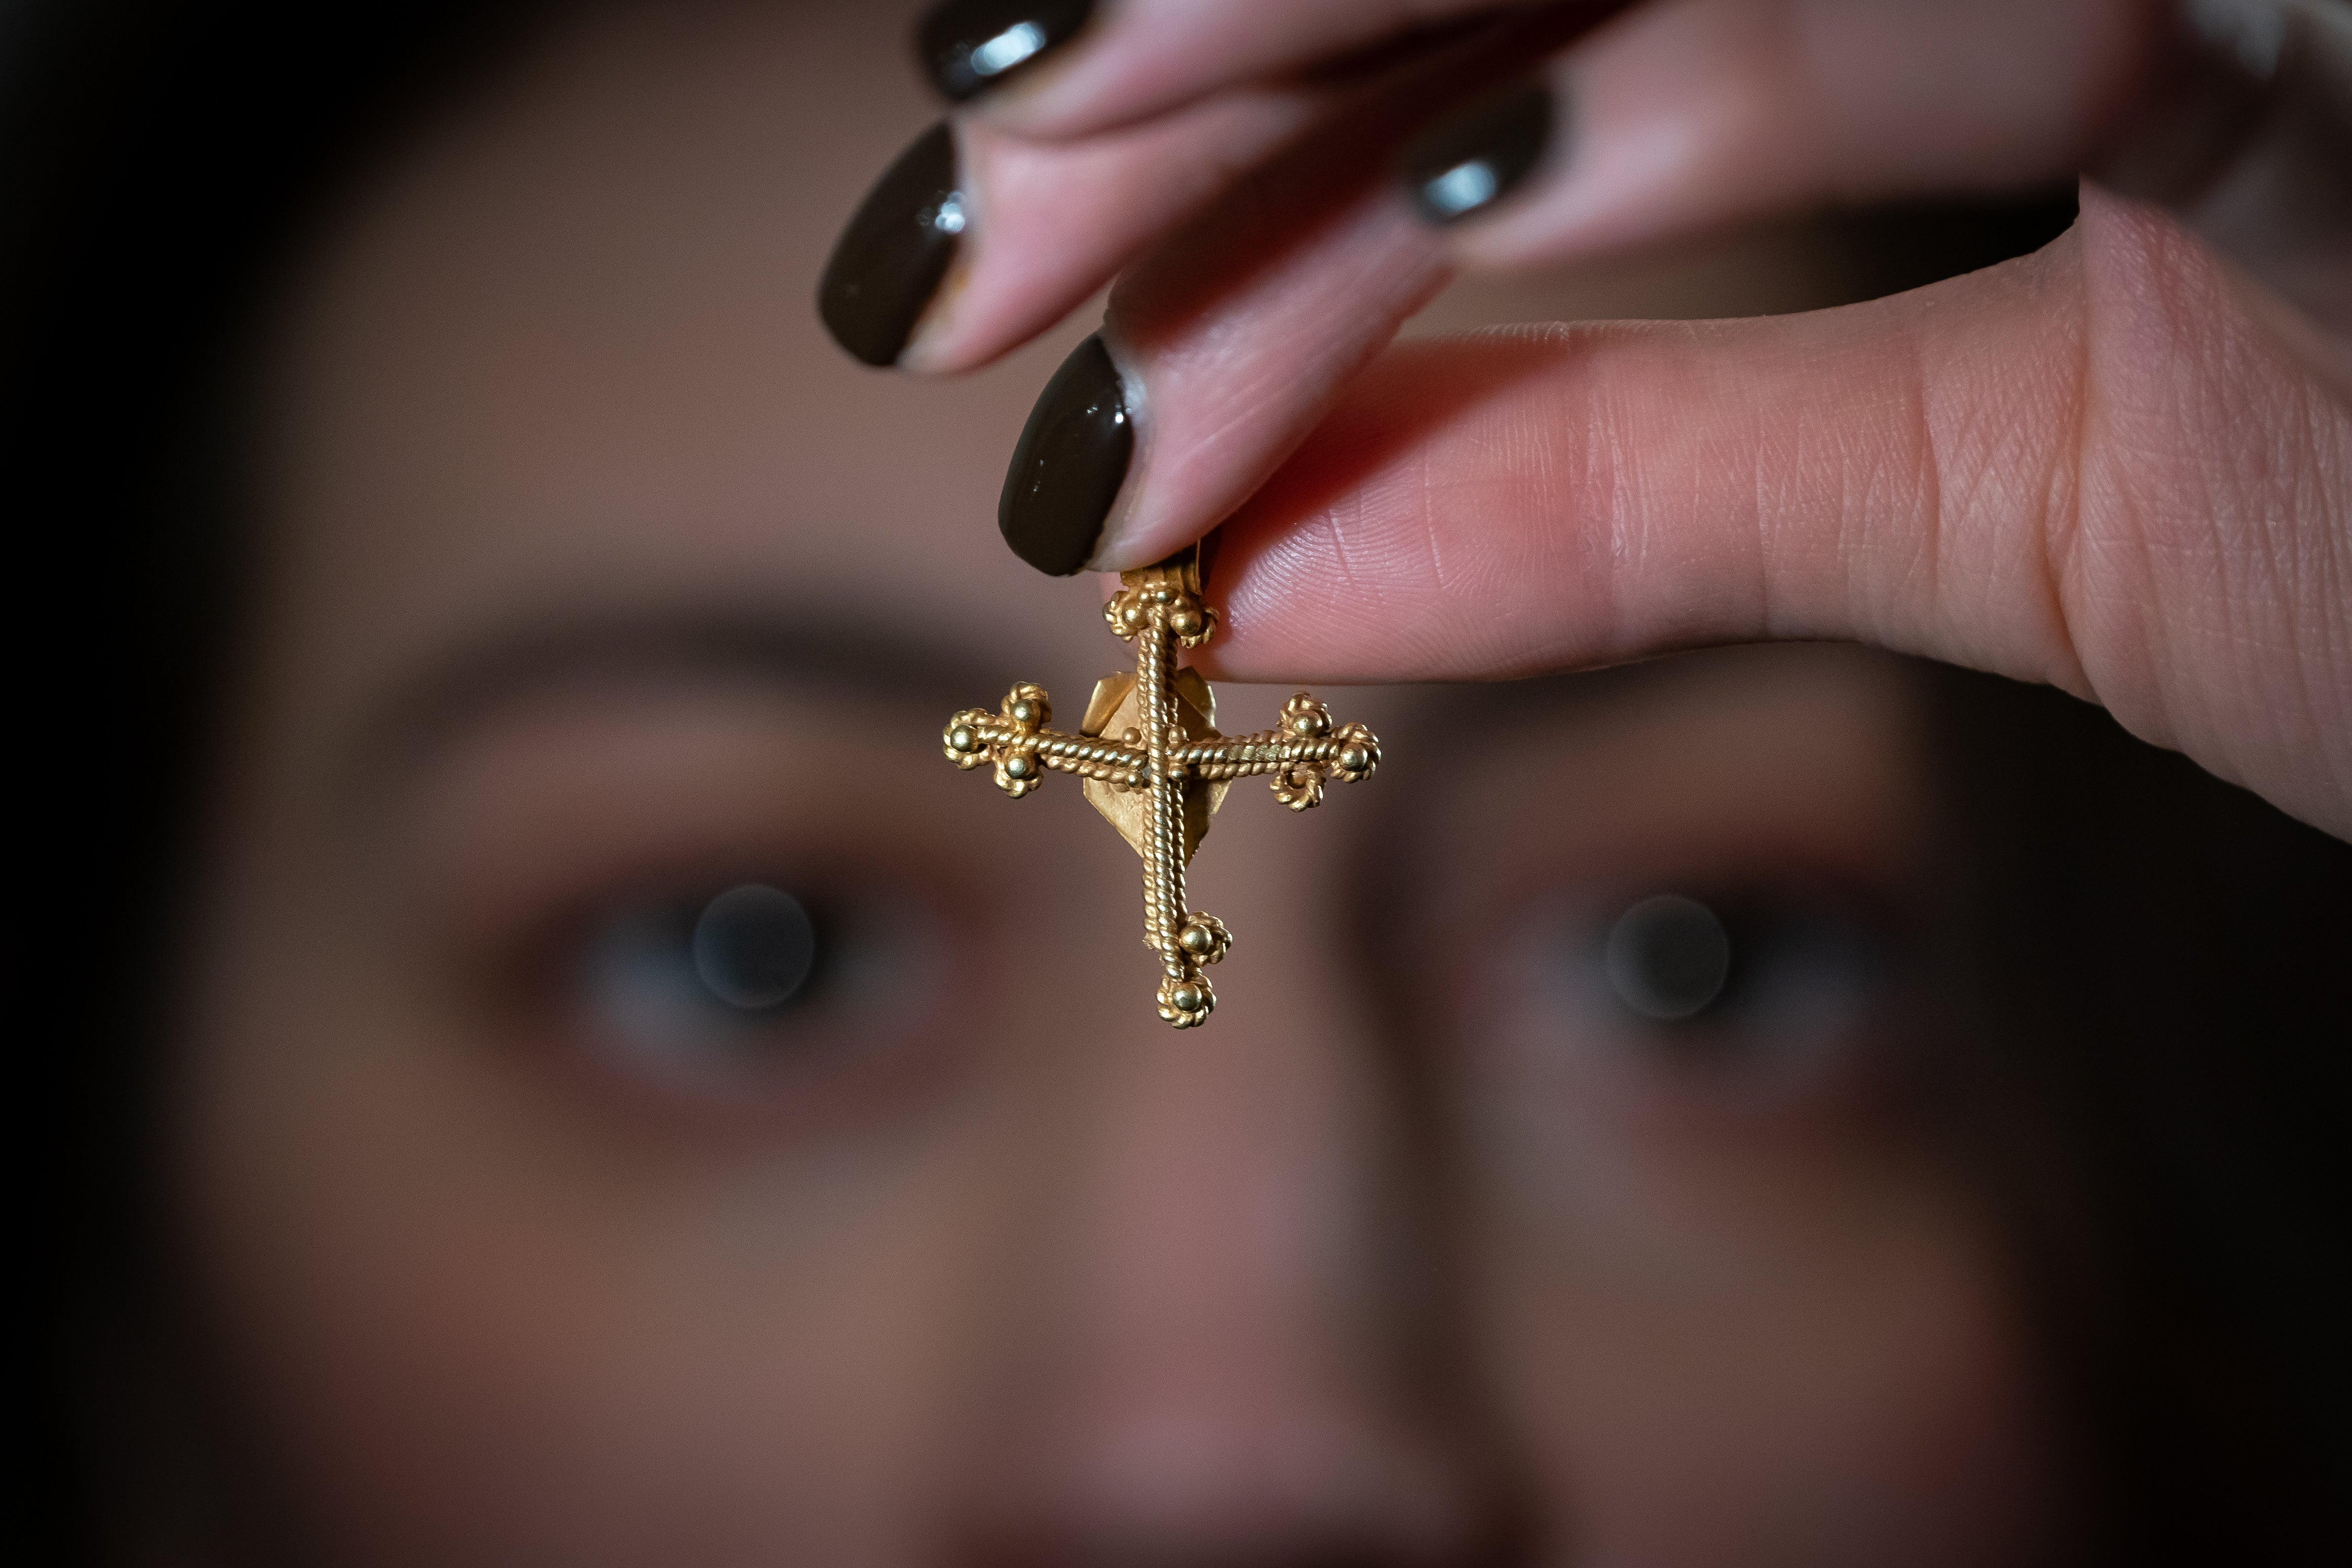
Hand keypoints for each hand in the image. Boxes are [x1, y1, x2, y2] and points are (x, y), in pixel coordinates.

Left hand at [821, 0, 2351, 838]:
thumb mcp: (2017, 497)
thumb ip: (1655, 483)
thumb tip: (1281, 561)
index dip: (1225, 92)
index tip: (990, 237)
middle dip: (1202, 34)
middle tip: (950, 222)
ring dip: (1324, 22)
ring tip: (1048, 192)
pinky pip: (2008, 1)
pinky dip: (1715, 75)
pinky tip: (1454, 190)